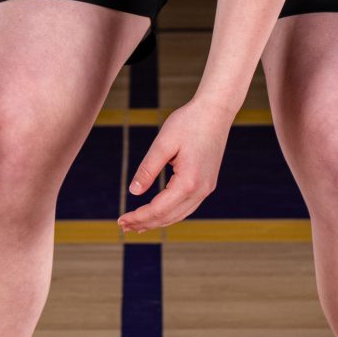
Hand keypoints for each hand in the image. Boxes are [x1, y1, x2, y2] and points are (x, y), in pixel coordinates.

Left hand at [119, 93, 235, 233]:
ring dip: (158, 222)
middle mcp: (201, 190)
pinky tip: (159, 213)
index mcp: (189, 182)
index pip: (158, 209)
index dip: (138, 217)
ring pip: (179, 215)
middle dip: (145, 223)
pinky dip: (170, 213)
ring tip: (138, 225)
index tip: (121, 220)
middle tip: (124, 226)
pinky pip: (187, 206)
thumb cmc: (189, 122)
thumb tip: (133, 192)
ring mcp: (207, 188)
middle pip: (169, 217)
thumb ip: (147, 169)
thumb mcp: (163, 143)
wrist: (216, 110)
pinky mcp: (208, 183)